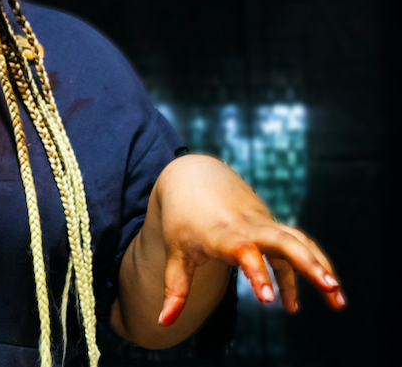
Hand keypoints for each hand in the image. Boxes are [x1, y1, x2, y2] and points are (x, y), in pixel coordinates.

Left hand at [154, 154, 342, 325]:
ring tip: (338, 301)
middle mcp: (247, 226)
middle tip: (330, 289)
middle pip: (284, 240)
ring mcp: (263, 223)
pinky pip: (295, 245)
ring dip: (320, 267)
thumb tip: (163, 323)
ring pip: (299, 241)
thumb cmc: (182, 218)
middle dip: (308, 264)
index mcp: (221, 233)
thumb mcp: (175, 252)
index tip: (268, 300)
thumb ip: (175, 288)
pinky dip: (306, 268)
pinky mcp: (271, 225)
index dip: (256, 273)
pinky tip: (295, 302)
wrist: (194, 178)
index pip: (243, 251)